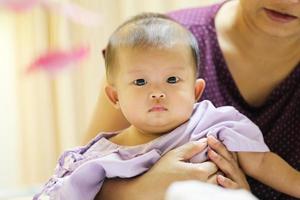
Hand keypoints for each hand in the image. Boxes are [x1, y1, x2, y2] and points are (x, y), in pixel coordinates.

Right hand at [96, 139, 217, 199]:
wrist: (149, 190)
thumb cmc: (160, 171)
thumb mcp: (174, 155)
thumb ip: (191, 147)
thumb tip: (205, 141)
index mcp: (198, 172)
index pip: (215, 163)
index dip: (212, 157)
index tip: (205, 154)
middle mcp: (202, 185)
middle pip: (218, 175)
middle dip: (215, 167)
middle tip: (206, 162)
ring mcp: (199, 193)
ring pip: (216, 185)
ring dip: (213, 177)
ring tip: (204, 171)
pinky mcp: (194, 197)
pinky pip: (209, 192)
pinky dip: (208, 185)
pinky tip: (200, 180)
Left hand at [207, 135, 249, 189]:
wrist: (244, 198)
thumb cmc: (235, 185)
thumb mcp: (230, 172)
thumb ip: (224, 163)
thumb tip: (211, 151)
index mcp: (234, 167)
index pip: (227, 153)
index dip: (219, 144)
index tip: (209, 136)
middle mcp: (237, 172)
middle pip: (228, 158)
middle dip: (219, 148)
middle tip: (209, 139)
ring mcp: (239, 180)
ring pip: (230, 169)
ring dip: (220, 161)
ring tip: (210, 153)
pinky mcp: (239, 190)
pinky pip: (233, 186)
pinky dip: (226, 182)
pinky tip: (218, 178)